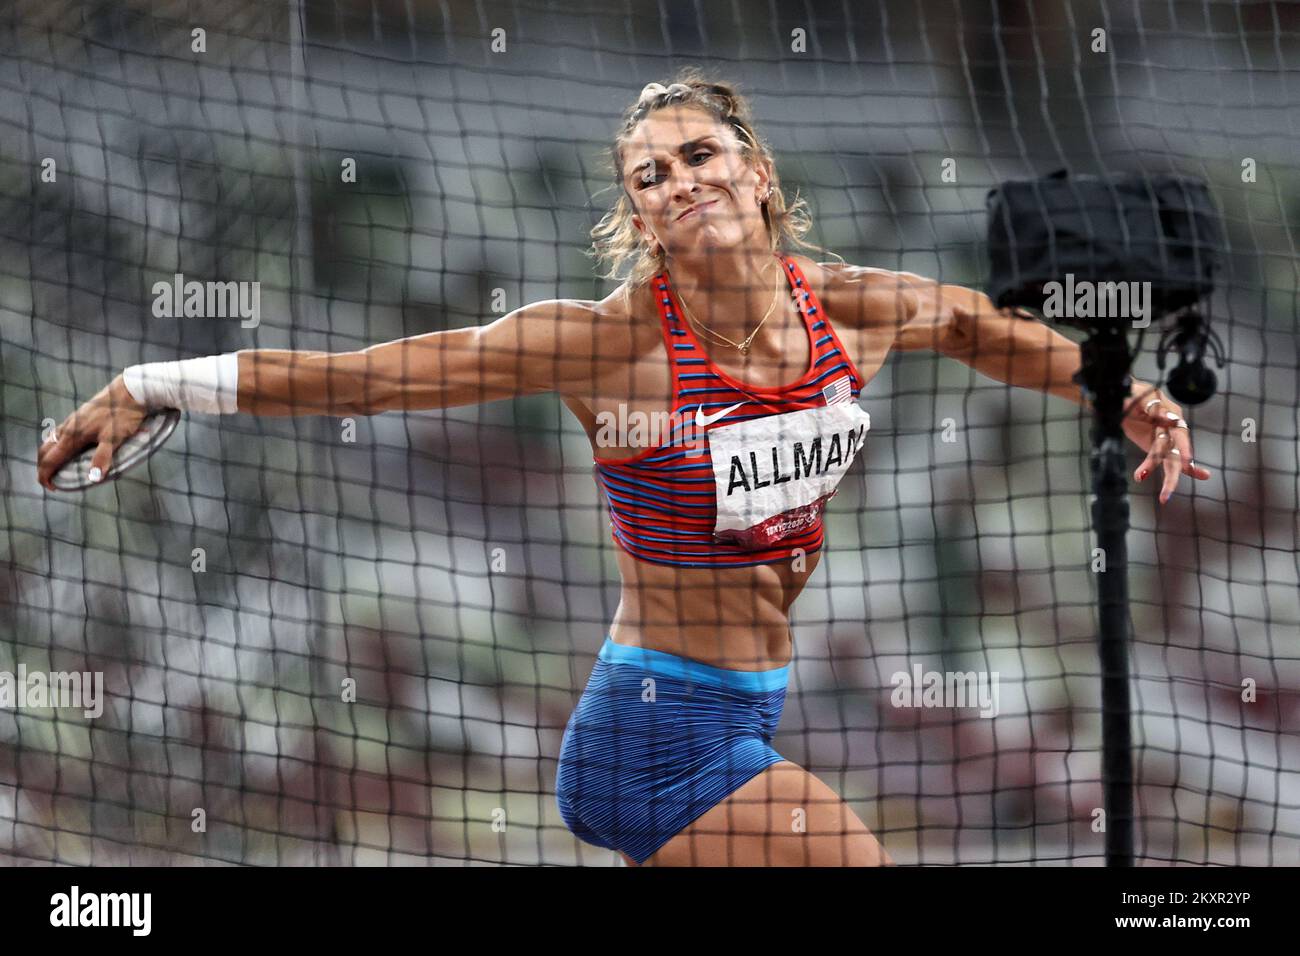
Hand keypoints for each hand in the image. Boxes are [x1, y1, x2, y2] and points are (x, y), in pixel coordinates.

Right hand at [38, 375, 148, 490]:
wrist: (129, 390)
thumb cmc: (122, 415)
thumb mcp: (115, 438)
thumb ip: (103, 457)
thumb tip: (93, 478)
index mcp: (72, 436)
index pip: (50, 459)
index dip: (46, 475)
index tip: (51, 487)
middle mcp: (67, 428)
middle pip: (45, 450)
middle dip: (43, 466)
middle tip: (50, 480)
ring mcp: (72, 421)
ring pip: (51, 440)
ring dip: (48, 455)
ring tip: (56, 467)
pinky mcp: (79, 416)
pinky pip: (60, 433)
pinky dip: (56, 445)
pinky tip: (68, 447)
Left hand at [1124, 383, 1211, 505]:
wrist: (1117, 395)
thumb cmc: (1128, 393)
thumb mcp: (1138, 397)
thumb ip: (1155, 409)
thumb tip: (1173, 420)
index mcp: (1171, 412)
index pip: (1178, 434)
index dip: (1182, 448)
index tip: (1187, 462)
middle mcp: (1173, 426)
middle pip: (1176, 452)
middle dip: (1173, 472)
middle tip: (1167, 492)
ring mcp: (1166, 436)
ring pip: (1172, 460)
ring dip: (1170, 478)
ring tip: (1165, 497)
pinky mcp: (1157, 444)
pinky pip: (1170, 459)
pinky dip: (1183, 470)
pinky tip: (1202, 476)